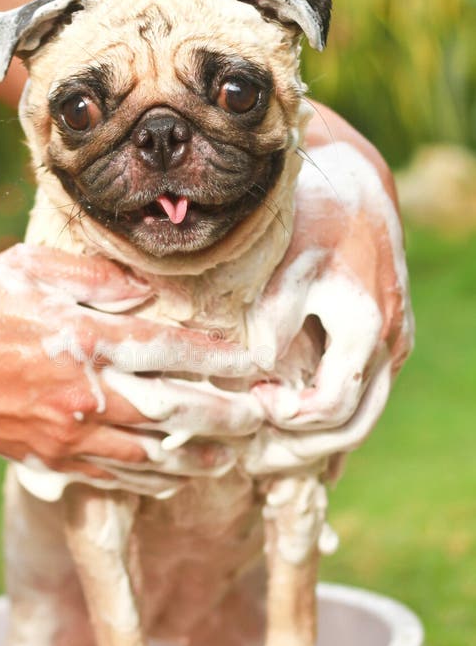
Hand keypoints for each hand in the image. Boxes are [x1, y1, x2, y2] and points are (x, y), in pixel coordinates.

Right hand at [0, 244, 260, 473]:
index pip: (168, 349)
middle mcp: (87, 393)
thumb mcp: (27, 270)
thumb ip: (92, 278)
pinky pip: (114, 476)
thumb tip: (145, 292)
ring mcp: (71, 433)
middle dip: (223, 416)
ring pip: (150, 453)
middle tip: (260, 421)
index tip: (252, 365)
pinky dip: (151, 480)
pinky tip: (174, 478)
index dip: (216, 357)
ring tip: (230, 459)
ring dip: (195, 456)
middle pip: (172, 409)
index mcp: (86, 340)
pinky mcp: (54, 459)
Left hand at [252, 137, 413, 452]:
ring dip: (319, 445)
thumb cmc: (315, 220)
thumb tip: (258, 370)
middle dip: (301, 449)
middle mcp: (389, 343)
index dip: (287, 417)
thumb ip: (274, 319)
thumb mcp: (286, 264)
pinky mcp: (387, 343)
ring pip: (364, 418)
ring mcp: (394, 346)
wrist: (356, 187)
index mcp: (364, 325)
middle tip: (252, 457)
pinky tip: (311, 453)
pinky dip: (337, 425)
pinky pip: (367, 398)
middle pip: (352, 426)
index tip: (253, 404)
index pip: (330, 405)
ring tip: (271, 455)